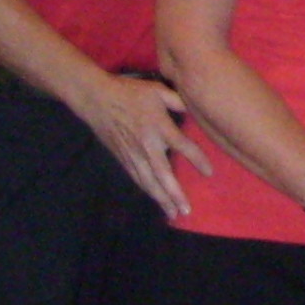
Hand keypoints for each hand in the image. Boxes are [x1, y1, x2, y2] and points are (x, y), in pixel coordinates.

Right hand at [78, 73, 212, 218]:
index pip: (183, 146)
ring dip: (161, 199)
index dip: (197, 160)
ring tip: (173, 214)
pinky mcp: (122, 157)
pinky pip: (137, 177)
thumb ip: (179, 101)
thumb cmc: (129, 92)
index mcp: (159, 126)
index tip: (209, 173)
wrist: (96, 98)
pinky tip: (156, 200)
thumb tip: (197, 109)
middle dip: (174, 194)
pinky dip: (147, 190)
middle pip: (163, 174)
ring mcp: (133, 153)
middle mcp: (146, 144)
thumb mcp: (157, 91)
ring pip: (148, 181)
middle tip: (186, 211)